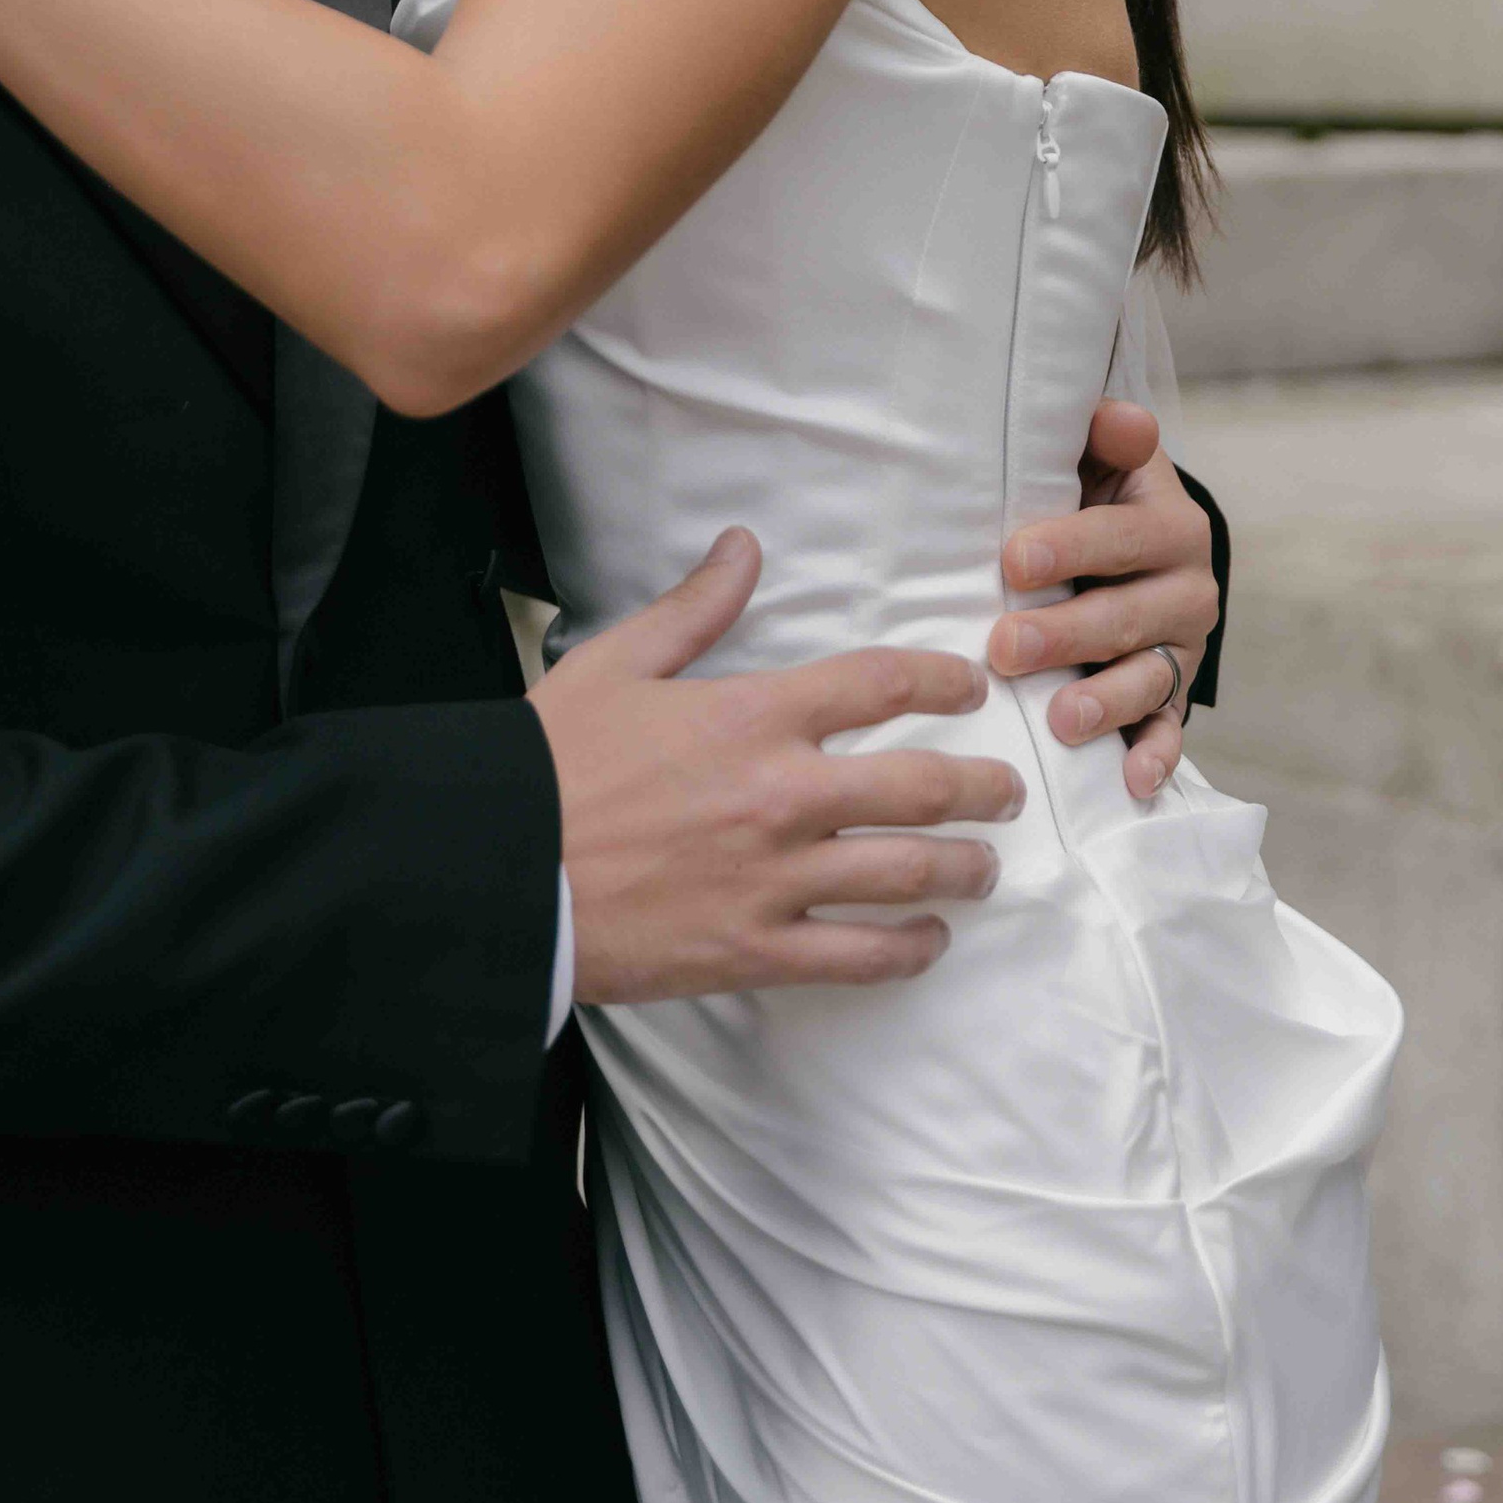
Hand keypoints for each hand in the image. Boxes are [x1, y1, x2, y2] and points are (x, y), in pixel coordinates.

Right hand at [534, 526, 1021, 1004]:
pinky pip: (860, 956)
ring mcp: (775, 879)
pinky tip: (929, 938)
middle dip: (984, 787)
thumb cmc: (549, 763)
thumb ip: (695, 607)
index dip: (941, 680)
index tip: (968, 687)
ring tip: (985, 866)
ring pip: (909, 872)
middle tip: (1007, 791)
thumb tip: (744, 547)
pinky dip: (910, 947)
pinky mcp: (756, 950)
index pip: (881, 684)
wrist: (495, 867)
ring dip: (965, 868)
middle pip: (924, 786)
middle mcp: (782, 794)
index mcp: (752, 715)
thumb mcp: (616, 663)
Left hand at [988, 404, 1218, 801]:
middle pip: (1128, 616)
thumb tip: (1122, 419)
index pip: (1123, 536)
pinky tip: (1130, 783)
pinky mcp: (1172, 697)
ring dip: (1106, 702)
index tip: (1013, 560)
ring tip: (1060, 720)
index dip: (1071, 546)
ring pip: (1149, 679)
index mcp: (1170, 525)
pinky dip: (1153, 758)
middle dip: (1067, 634)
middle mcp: (1188, 590)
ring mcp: (1181, 650)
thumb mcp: (1099, 461)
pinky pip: (1168, 731)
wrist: (1132, 551)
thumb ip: (1106, 438)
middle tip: (1006, 647)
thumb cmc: (1090, 498)